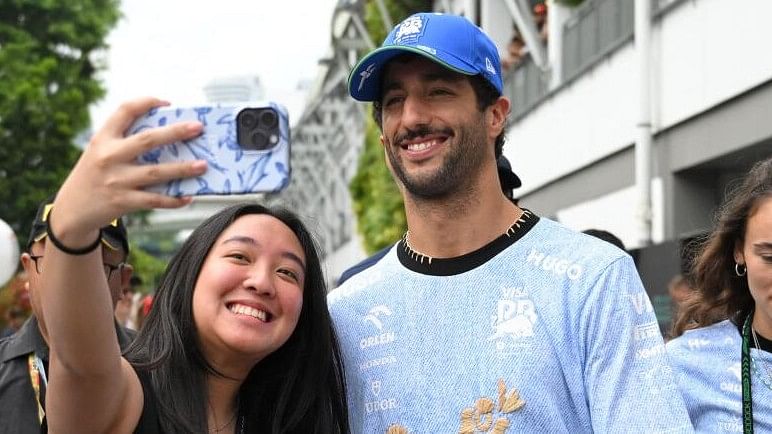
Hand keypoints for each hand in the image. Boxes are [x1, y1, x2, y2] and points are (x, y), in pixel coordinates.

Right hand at [51, 97, 206, 244]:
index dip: (146, 102)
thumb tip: (169, 136)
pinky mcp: (123, 202)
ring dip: (182, 169)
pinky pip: (155, 200)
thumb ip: (124, 141)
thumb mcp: (99, 151)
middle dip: (175, 132)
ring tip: (203, 165)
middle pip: (148, 140)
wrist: (72, 210)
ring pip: (156, 173)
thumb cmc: (94, 175)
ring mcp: (116, 180)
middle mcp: (109, 157)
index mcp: (103, 139)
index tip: (166, 102)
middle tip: (198, 127)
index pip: (124, 111)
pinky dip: (173, 199)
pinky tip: (189, 196)